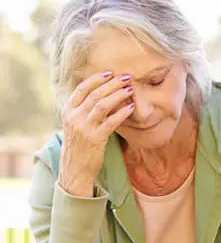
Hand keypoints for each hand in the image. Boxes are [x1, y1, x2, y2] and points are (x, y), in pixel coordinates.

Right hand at [59, 70, 134, 196]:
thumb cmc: (79, 146)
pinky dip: (121, 113)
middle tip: (127, 77)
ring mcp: (83, 128)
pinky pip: (110, 122)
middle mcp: (73, 118)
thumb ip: (84, 111)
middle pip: (95, 94)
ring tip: (131, 89)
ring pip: (102, 105)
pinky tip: (131, 108)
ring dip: (118, 94)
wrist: (75, 170)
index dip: (96, 79)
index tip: (109, 72)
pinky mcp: (95, 139)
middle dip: (112, 83)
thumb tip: (101, 95)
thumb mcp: (76, 125)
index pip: (81, 89)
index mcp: (68, 111)